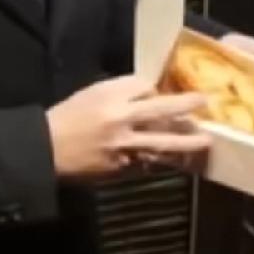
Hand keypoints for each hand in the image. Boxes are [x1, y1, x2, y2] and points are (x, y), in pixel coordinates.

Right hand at [46, 75, 211, 179]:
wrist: (48, 149)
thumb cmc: (68, 117)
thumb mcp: (90, 94)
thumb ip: (118, 92)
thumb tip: (147, 93)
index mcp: (109, 96)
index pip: (142, 86)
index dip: (154, 88)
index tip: (161, 91)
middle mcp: (120, 119)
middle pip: (160, 110)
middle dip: (184, 106)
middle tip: (204, 103)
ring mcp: (124, 146)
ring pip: (162, 142)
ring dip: (185, 142)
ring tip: (204, 141)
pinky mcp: (123, 167)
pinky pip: (149, 161)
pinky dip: (161, 159)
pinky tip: (174, 159)